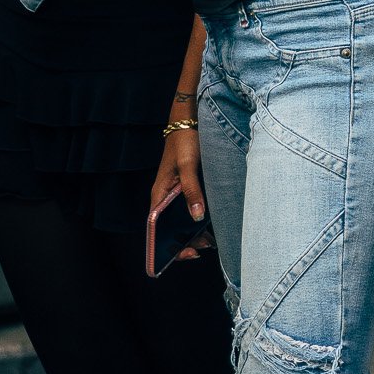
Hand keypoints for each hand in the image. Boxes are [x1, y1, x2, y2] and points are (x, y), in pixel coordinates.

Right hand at [150, 119, 210, 261]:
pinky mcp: (192, 190)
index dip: (168, 246)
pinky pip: (196, 210)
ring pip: (185, 221)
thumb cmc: (184, 141)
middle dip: (187, 242)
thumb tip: (196, 217)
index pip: (157, 230)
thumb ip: (191, 190)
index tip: (187, 253)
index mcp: (159, 196)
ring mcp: (179, 195)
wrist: (191, 121)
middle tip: (205, 248)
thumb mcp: (187, 166)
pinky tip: (217, 225)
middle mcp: (167, 199)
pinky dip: (204, 220)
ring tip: (213, 240)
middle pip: (172, 230)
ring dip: (197, 233)